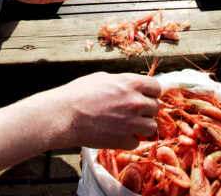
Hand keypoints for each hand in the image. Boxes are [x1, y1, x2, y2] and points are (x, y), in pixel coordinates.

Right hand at [44, 72, 160, 149]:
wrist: (64, 116)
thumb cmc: (78, 93)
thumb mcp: (102, 78)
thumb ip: (122, 83)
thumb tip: (133, 86)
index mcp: (131, 83)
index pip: (156, 88)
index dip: (151, 93)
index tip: (145, 97)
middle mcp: (135, 102)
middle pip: (155, 108)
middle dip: (145, 110)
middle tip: (131, 112)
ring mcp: (131, 123)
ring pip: (151, 127)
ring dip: (141, 126)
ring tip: (127, 125)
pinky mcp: (123, 140)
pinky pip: (137, 142)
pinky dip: (129, 140)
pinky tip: (117, 134)